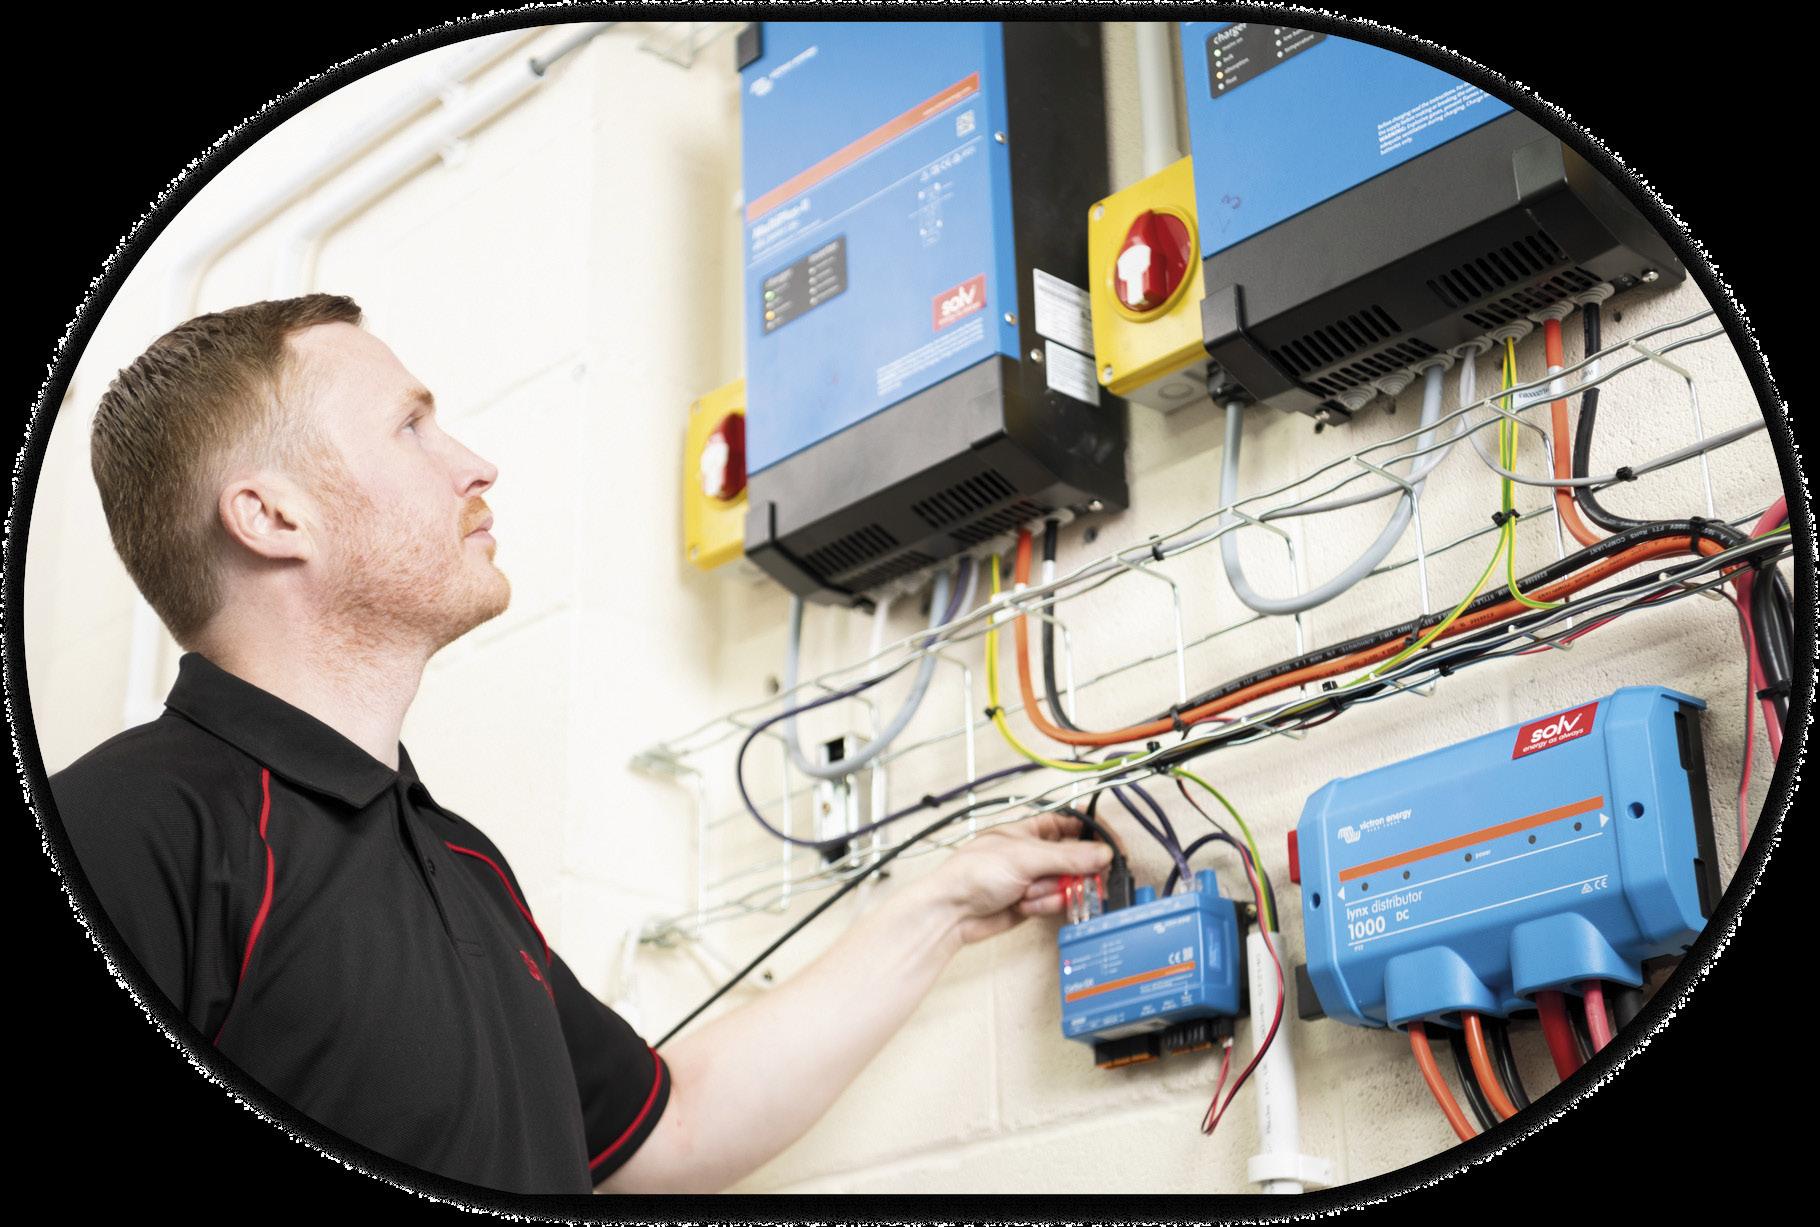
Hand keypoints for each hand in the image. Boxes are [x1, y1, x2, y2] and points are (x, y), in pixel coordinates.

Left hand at [924, 810, 1113, 944]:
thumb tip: (1102, 853)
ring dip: (1053, 892)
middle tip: (1075, 879)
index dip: (1094, 834)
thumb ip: (1067, 856)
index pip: (1073, 825)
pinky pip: (1056, 903)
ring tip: (1029, 892)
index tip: (1111, 847)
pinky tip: (1024, 905)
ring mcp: (1035, 878)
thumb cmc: (973, 872)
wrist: (952, 912)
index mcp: (1031, 829)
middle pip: (1077, 858)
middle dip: (1075, 872)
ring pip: (1068, 884)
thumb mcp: (1025, 857)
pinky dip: (1044, 906)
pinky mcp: (1033, 902)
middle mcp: (1035, 852)